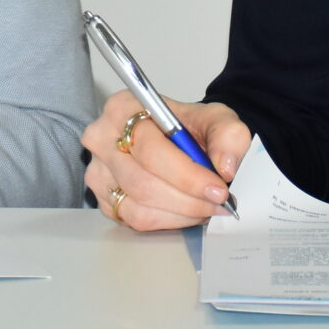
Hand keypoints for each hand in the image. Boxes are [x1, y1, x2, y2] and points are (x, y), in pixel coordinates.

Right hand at [79, 89, 249, 231]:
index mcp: (123, 108)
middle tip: (218, 202)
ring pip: (140, 206)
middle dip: (188, 198)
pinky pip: (136, 220)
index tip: (218, 188)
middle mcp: (102, 138)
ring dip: (181, 212)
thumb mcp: (217, 119)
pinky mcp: (104, 198)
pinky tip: (187, 210)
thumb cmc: (189, 127)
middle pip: (143, 182)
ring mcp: (99, 171)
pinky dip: (168, 220)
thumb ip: (228, 136)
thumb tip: (224, 167)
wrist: (181, 139)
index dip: (187, 174)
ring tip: (206, 206)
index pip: (151, 149)